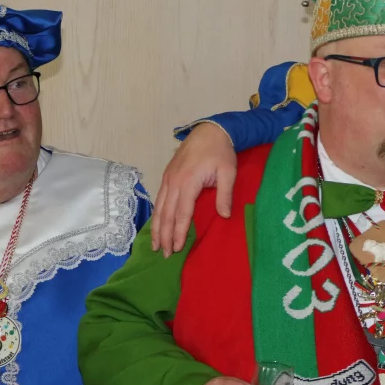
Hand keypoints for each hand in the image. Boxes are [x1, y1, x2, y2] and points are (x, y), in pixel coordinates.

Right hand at [152, 123, 238, 255]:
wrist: (209, 130)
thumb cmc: (220, 151)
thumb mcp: (228, 172)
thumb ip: (225, 194)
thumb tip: (224, 216)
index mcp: (188, 182)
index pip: (182, 213)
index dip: (179, 232)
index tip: (177, 248)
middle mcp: (174, 182)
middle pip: (167, 214)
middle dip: (165, 236)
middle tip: (164, 254)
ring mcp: (168, 178)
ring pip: (159, 207)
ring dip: (157, 228)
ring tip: (155, 245)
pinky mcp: (167, 176)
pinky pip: (159, 199)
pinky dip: (156, 214)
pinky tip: (156, 225)